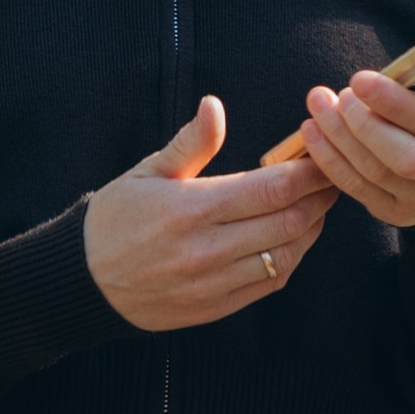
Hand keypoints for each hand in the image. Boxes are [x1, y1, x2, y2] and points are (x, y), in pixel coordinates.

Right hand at [83, 96, 335, 332]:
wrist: (82, 281)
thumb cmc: (114, 218)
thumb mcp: (147, 172)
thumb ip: (190, 143)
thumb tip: (215, 106)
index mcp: (192, 208)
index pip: (273, 188)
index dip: (309, 172)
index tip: (322, 156)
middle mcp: (208, 249)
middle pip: (289, 221)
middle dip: (319, 198)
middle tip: (332, 178)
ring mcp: (214, 283)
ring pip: (286, 256)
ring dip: (310, 229)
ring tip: (317, 207)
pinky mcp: (215, 307)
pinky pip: (269, 284)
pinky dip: (290, 259)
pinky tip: (293, 240)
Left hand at [296, 18, 414, 232]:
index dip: (396, 105)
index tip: (362, 78)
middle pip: (402, 157)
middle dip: (363, 126)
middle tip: (335, 94)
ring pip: (375, 173)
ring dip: (339, 139)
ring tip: (318, 104)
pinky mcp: (396, 211)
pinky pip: (357, 190)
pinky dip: (330, 162)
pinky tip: (313, 132)